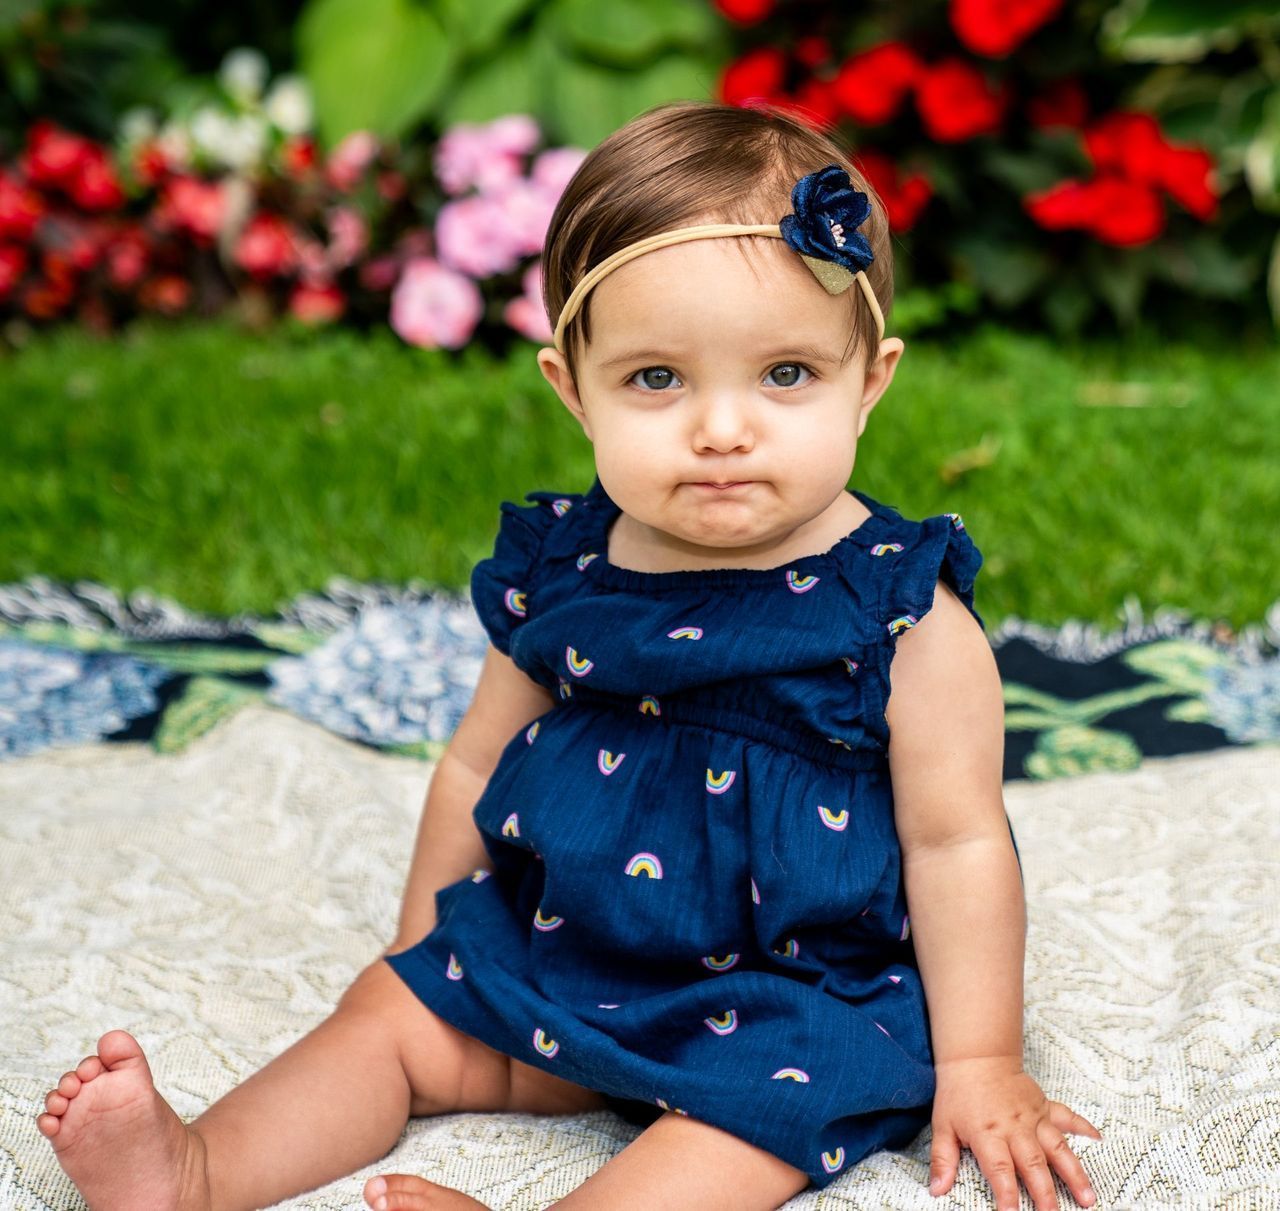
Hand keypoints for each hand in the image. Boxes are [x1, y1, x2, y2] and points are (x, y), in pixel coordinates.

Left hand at [928, 1055, 1101, 1210]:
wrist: (975, 1058)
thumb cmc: (957, 1094)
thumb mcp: (942, 1126)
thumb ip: (942, 1159)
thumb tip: (936, 1190)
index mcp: (988, 1134)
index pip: (999, 1169)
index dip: (1006, 1193)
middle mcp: (1014, 1127)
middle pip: (1033, 1164)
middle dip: (1045, 1193)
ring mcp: (1034, 1117)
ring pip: (1057, 1147)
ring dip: (1073, 1173)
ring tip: (1087, 1198)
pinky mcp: (1045, 1106)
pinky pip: (1067, 1117)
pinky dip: (1083, 1127)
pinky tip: (1098, 1140)